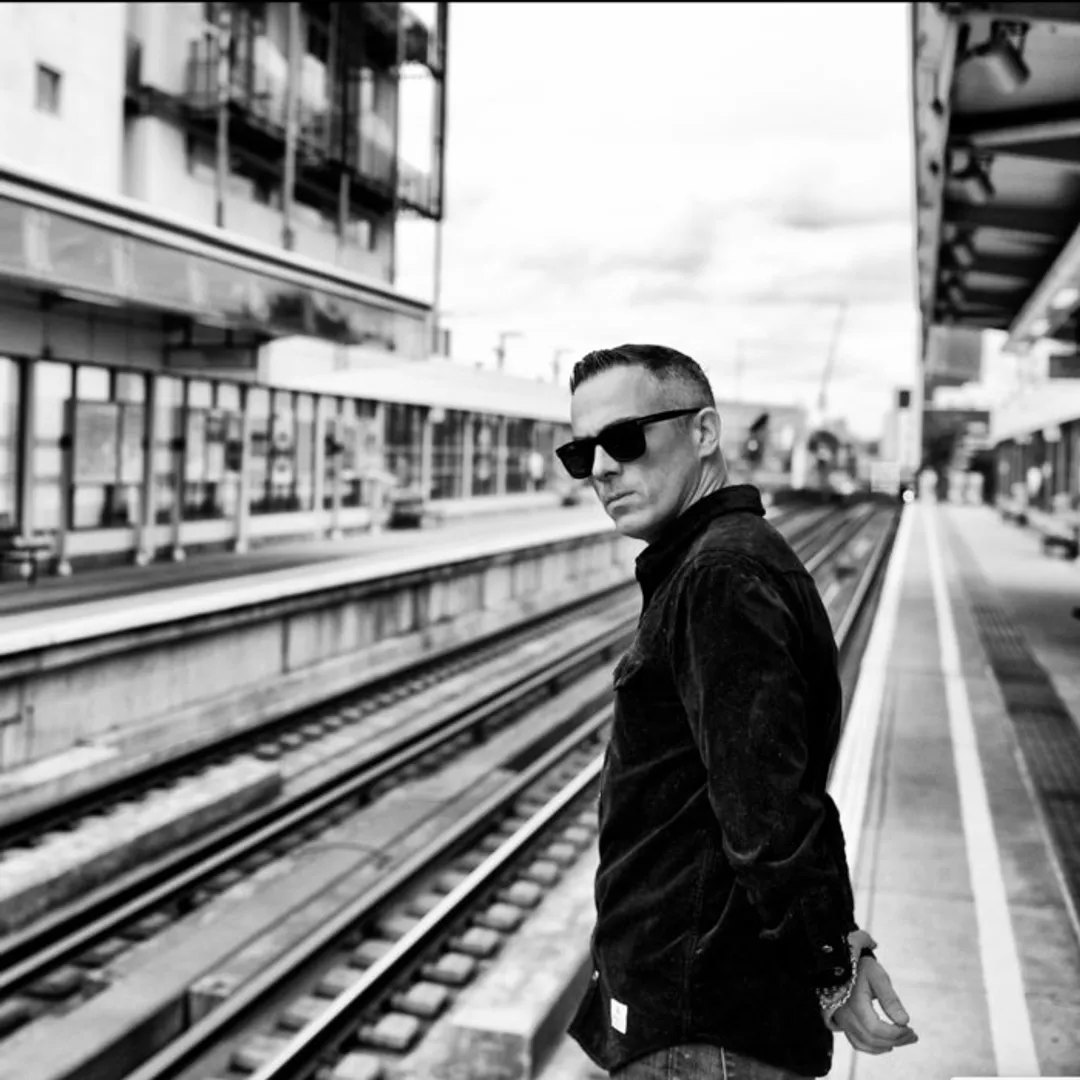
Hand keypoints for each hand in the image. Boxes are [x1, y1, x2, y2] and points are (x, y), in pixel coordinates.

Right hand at [833, 936, 918, 1054]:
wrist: (843, 963)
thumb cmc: (862, 969)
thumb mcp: (878, 977)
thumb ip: (890, 999)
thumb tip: (905, 1021)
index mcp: (855, 1003)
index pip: (876, 1028)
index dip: (895, 1033)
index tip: (910, 1028)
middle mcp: (845, 1015)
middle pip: (872, 1038)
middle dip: (896, 1040)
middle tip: (913, 1035)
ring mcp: (842, 1020)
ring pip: (865, 1044)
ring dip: (887, 1045)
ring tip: (904, 1039)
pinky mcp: (843, 1023)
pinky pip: (857, 1043)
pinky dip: (873, 1048)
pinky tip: (887, 1044)